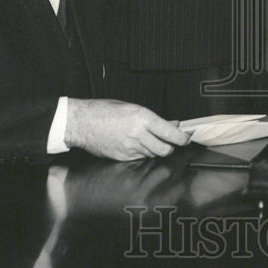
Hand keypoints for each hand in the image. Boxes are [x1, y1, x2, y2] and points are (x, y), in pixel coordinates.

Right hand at [64, 99, 192, 160]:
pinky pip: (140, 159)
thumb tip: (172, 124)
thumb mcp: (132, 108)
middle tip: (170, 143)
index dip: (182, 139)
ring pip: (153, 155)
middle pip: (164, 150)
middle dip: (170, 148)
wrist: (81, 122)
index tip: (186, 139)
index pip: (170, 133)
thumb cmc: (104, 111)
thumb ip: (153, 119)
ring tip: (149, 141)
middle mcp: (138, 134)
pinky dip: (142, 154)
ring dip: (155, 151)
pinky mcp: (122, 158)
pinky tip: (137, 146)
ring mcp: (130, 148)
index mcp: (142, 118)